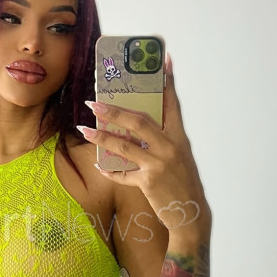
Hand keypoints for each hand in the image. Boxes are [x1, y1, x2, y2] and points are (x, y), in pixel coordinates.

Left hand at [80, 52, 210, 232]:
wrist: (191, 215)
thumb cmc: (183, 183)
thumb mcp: (179, 157)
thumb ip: (162, 141)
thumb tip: (137, 128)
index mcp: (179, 137)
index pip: (173, 104)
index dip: (168, 82)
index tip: (164, 61)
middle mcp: (170, 147)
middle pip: (139, 121)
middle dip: (114, 111)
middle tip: (94, 102)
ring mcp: (159, 164)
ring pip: (124, 146)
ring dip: (101, 137)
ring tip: (84, 129)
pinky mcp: (149, 182)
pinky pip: (122, 174)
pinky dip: (110, 170)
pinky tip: (100, 166)